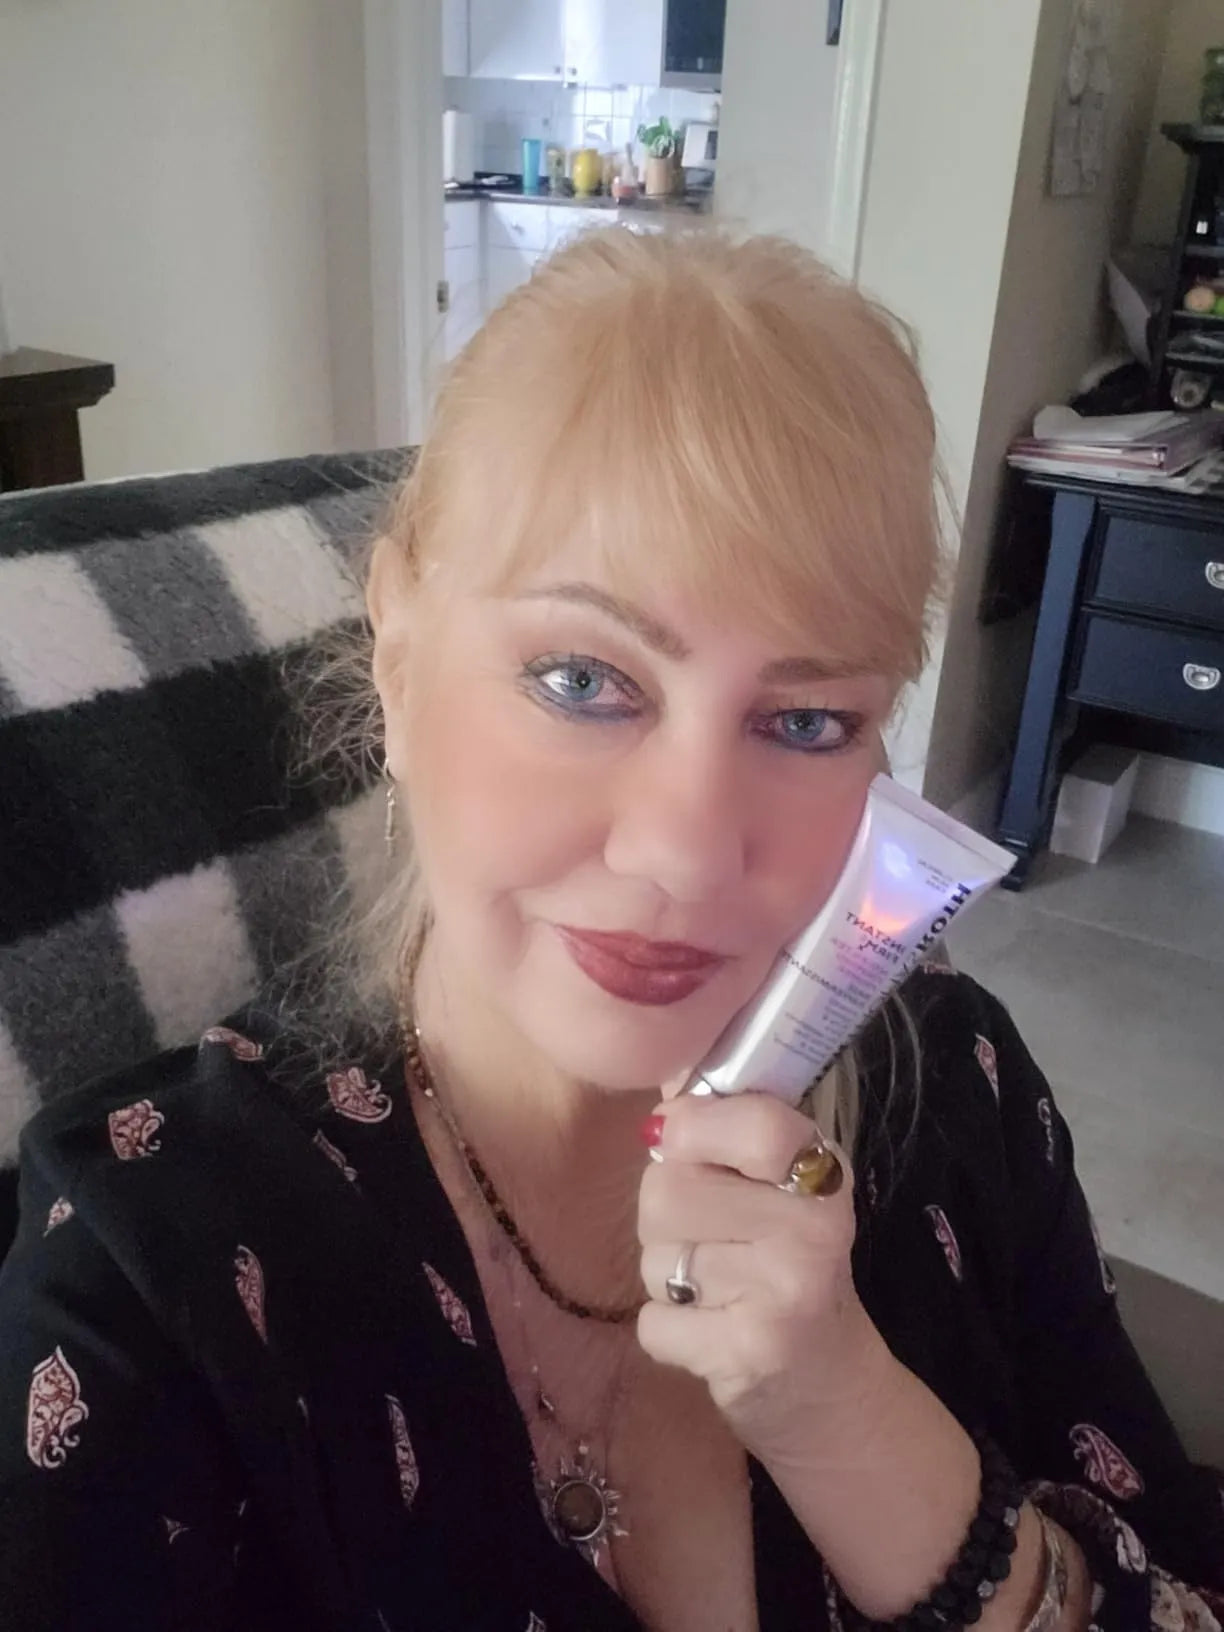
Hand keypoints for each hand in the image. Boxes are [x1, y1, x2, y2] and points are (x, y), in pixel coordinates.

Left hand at [636, 1091, 896, 1472]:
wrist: (828, 1387)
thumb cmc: (784, 1265)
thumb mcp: (773, 1185)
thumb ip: (722, 1123)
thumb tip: (664, 1071)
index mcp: (822, 1174)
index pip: (756, 1124)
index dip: (693, 1126)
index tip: (678, 1140)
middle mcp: (814, 1229)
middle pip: (668, 1191)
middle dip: (665, 1215)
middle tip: (709, 1237)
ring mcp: (785, 1293)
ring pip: (655, 1258)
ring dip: (666, 1277)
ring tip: (716, 1289)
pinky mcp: (748, 1353)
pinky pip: (653, 1323)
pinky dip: (667, 1332)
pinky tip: (712, 1333)